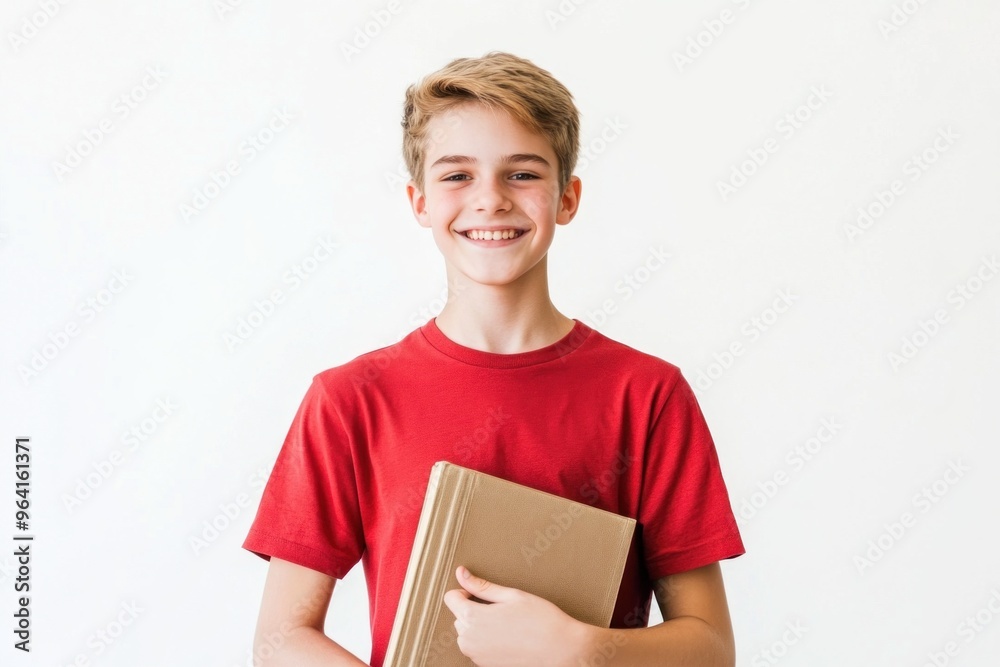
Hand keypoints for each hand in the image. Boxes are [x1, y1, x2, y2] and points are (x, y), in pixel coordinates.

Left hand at [442, 565, 588, 666]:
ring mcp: (476, 656)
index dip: (464, 591)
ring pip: (466, 634)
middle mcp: (469, 640)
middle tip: (501, 608)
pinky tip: (507, 637)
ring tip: (506, 623)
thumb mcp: (511, 595)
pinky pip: (476, 648)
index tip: (482, 593)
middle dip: (473, 609)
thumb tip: (461, 573)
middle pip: (459, 617)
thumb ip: (481, 586)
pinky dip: (485, 641)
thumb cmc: (541, 620)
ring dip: (478, 626)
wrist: (561, 651)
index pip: (450, 598)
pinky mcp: (485, 666)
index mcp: (473, 618)